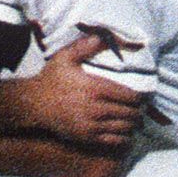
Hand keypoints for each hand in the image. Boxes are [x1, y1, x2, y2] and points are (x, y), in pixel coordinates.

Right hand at [26, 38, 142, 150]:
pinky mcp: (87, 138)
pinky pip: (114, 141)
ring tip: (134, 119)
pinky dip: (124, 137)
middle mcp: (97, 109)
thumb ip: (85, 46)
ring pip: (125, 128)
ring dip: (133, 124)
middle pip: (131, 113)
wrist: (34, 104)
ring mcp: (92, 126)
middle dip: (139, 111)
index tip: (143, 96)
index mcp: (96, 88)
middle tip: (141, 108)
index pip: (130, 96)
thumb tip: (104, 35)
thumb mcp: (65, 58)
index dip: (140, 97)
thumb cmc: (51, 79)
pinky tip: (124, 132)